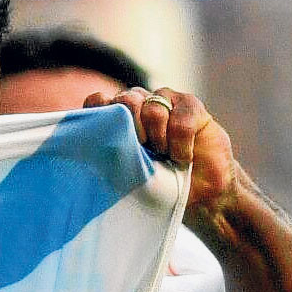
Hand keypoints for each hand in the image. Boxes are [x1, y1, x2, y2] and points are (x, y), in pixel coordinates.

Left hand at [84, 86, 236, 225]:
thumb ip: (110, 155)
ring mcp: (164, 101)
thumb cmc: (156, 184)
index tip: (112, 140)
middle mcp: (138, 104)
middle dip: (133, 129)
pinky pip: (180, 118)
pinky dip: (181, 143)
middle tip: (144, 151)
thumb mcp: (127, 174)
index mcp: (116, 118)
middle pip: (126, 100)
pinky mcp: (189, 105)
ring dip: (158, 139)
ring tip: (165, 157)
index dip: (103, 114)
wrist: (199, 191)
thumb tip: (91, 148)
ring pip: (152, 109)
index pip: (98, 101)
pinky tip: (182, 157)